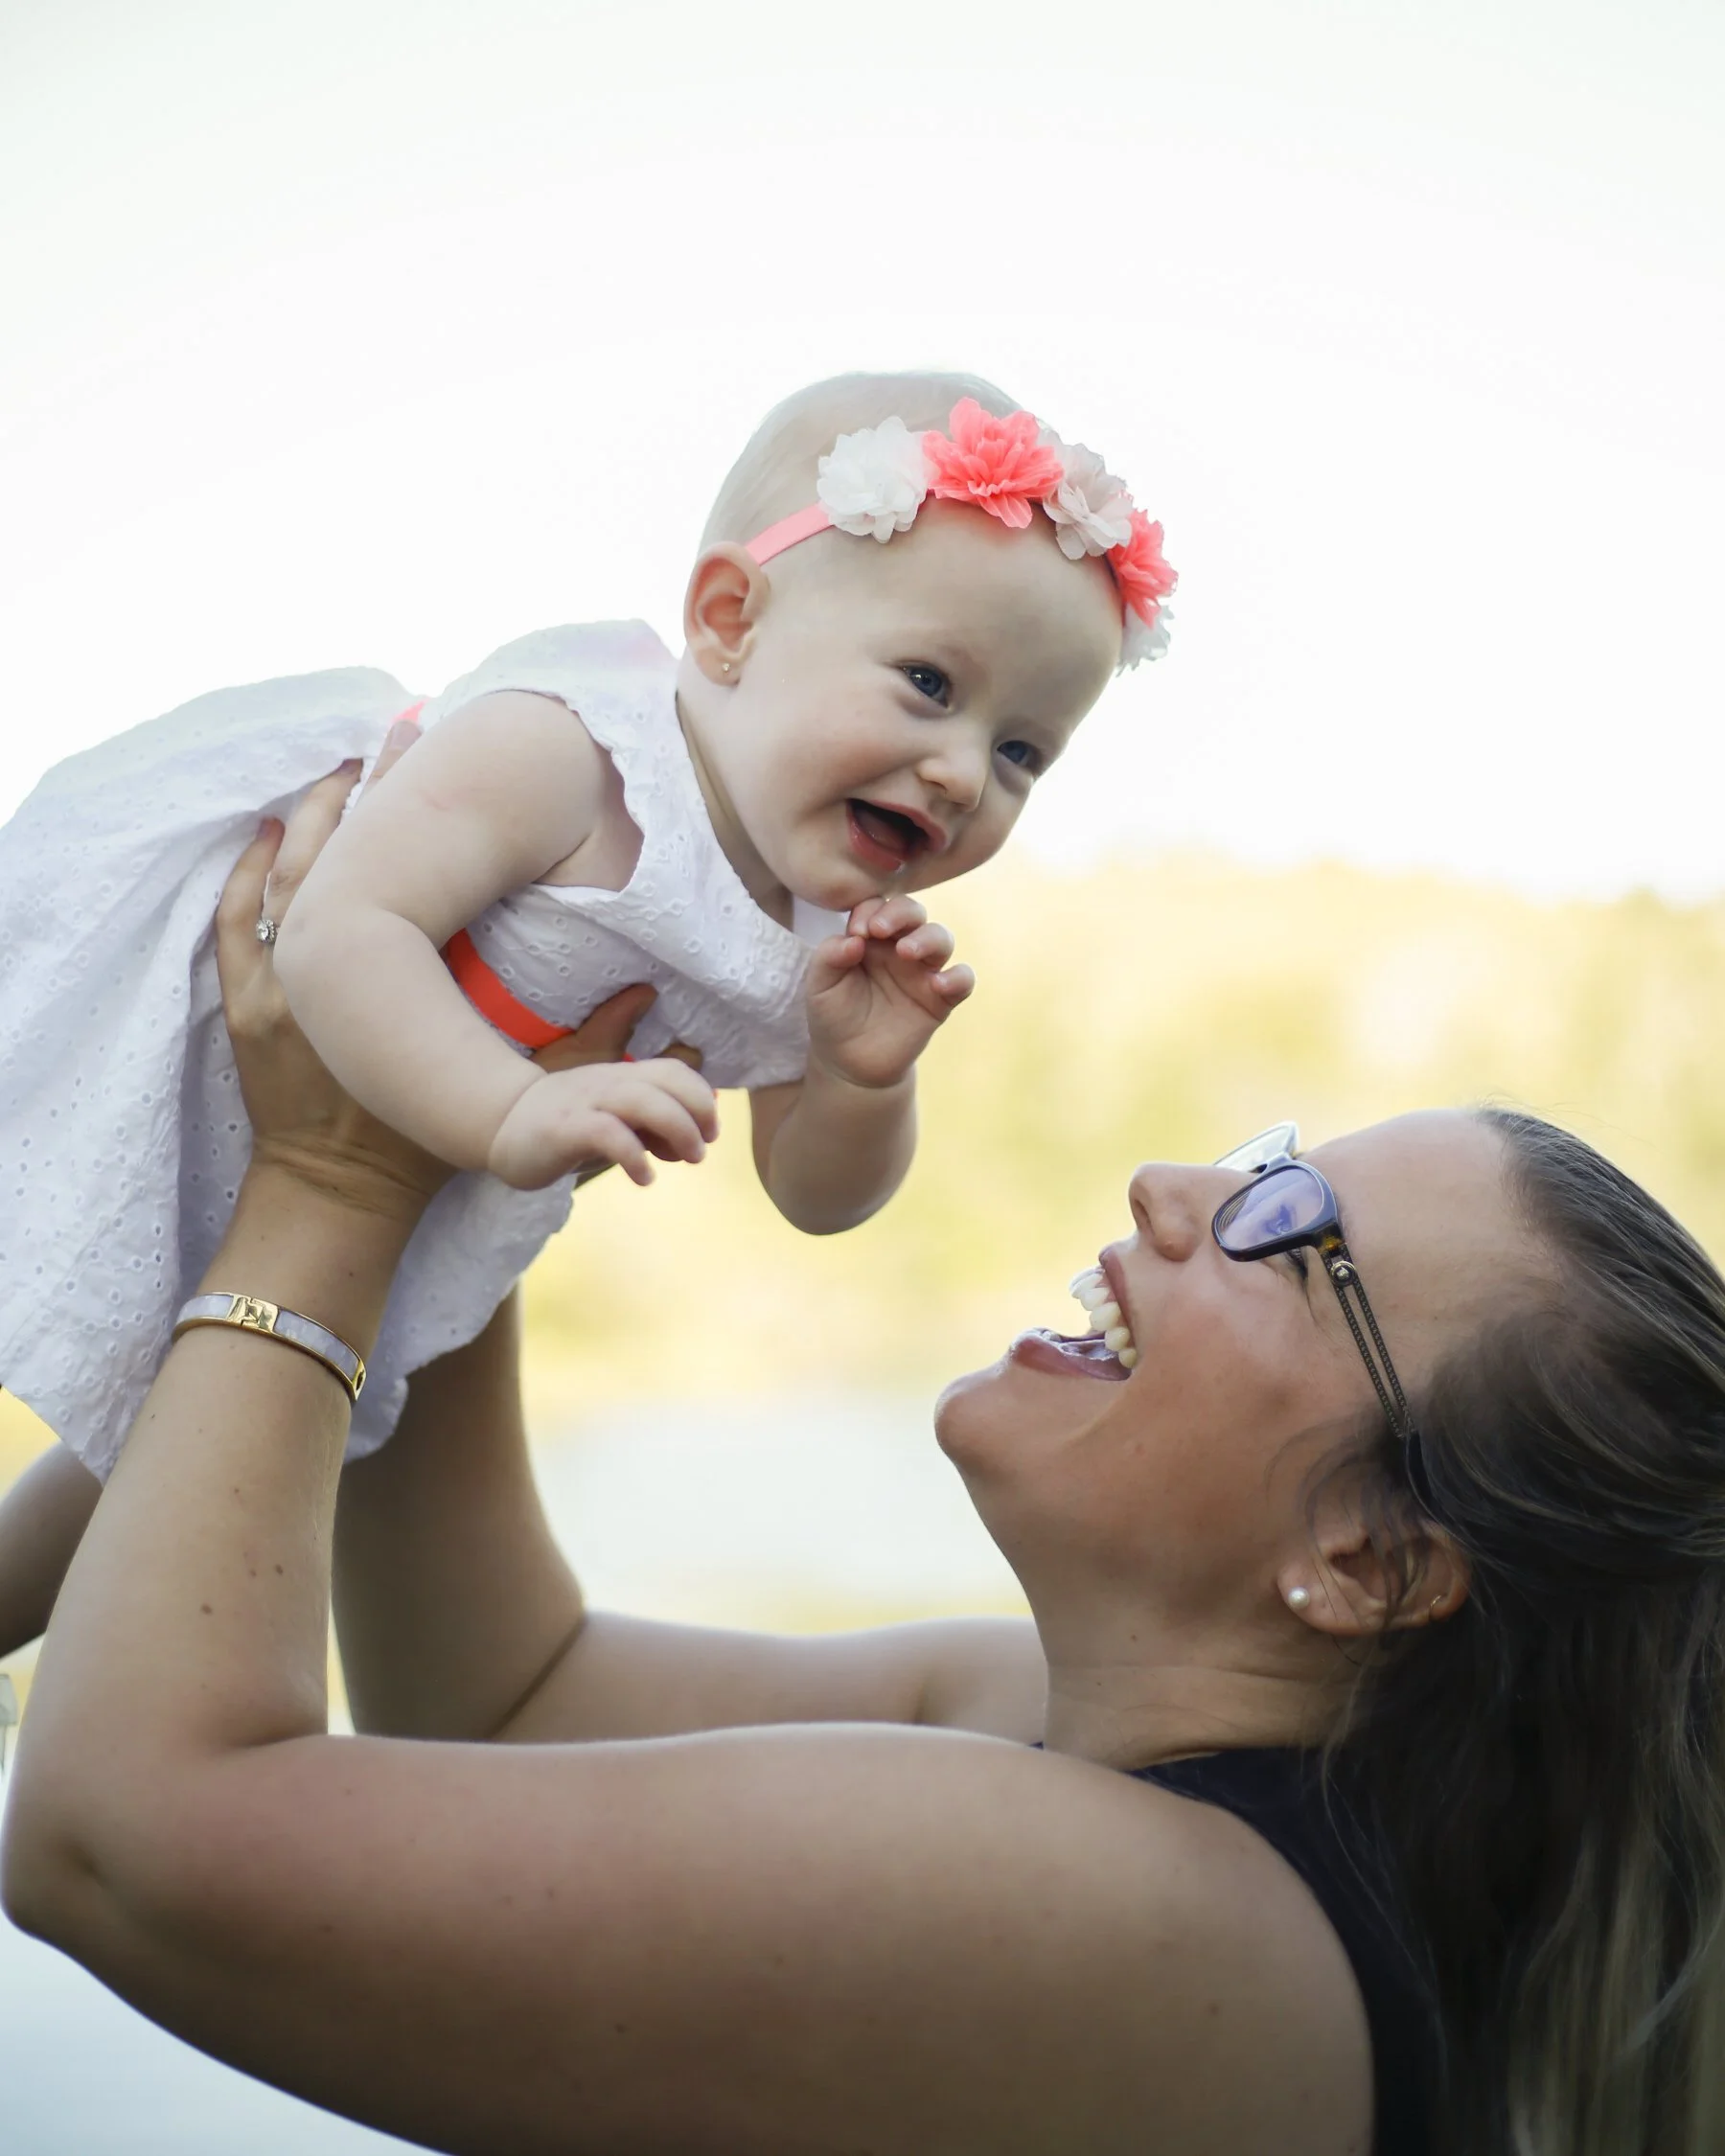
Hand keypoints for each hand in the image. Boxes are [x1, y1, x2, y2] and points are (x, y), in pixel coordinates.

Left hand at [220, 725, 712, 1209]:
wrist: (332, 1200)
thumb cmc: (415, 1155)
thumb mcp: (513, 1099)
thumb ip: (586, 1053)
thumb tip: (650, 999)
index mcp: (389, 983)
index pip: (395, 865)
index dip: (412, 799)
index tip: (435, 746)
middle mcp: (320, 969)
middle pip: (332, 847)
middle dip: (364, 786)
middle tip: (396, 731)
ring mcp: (270, 985)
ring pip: (281, 872)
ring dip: (311, 818)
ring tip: (340, 769)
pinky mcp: (241, 1006)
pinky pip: (234, 917)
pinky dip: (249, 871)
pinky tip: (266, 839)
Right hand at [486, 1058, 718, 1190]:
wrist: (500, 1125)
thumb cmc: (565, 1129)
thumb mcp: (614, 1123)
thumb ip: (649, 1128)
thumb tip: (687, 1145)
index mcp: (623, 1078)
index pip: (674, 1071)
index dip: (701, 1097)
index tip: (711, 1131)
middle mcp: (608, 1082)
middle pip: (667, 1081)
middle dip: (698, 1113)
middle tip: (702, 1149)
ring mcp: (586, 1102)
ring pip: (643, 1101)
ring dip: (677, 1130)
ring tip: (687, 1159)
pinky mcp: (565, 1128)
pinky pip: (608, 1134)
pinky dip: (635, 1156)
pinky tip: (644, 1177)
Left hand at [803, 896, 974, 1090]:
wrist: (850, 1062)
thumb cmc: (833, 1016)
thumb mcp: (819, 986)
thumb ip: (828, 957)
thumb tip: (854, 939)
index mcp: (870, 939)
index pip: (877, 907)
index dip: (870, 911)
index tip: (857, 931)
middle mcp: (899, 948)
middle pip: (913, 913)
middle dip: (901, 913)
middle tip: (880, 930)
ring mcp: (922, 972)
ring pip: (940, 938)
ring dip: (928, 939)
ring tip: (906, 952)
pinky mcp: (940, 999)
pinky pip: (962, 979)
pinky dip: (959, 977)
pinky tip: (939, 984)